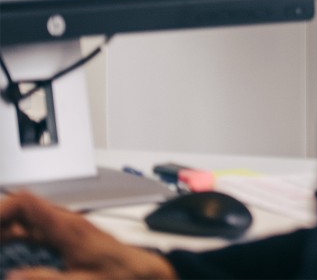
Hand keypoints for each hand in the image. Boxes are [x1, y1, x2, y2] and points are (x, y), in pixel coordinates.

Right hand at [0, 191, 175, 279]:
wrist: (145, 271)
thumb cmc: (121, 273)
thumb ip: (47, 279)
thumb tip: (13, 277)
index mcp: (67, 227)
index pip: (26, 203)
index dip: (0, 210)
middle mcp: (66, 222)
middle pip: (22, 210)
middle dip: (0, 223)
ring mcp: (68, 227)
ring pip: (28, 219)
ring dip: (7, 230)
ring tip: (0, 247)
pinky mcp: (69, 236)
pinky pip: (38, 229)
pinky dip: (19, 237)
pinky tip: (12, 252)